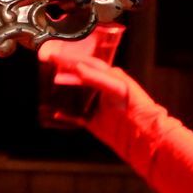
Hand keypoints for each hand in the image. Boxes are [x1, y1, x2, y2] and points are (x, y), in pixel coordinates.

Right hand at [35, 40, 162, 141]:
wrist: (144, 136)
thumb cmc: (137, 109)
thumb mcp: (117, 89)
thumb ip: (97, 78)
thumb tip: (77, 68)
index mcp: (111, 78)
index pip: (88, 64)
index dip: (71, 58)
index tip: (54, 55)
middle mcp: (103, 91)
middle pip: (80, 77)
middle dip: (64, 71)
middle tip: (48, 66)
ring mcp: (98, 107)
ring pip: (76, 95)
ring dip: (63, 91)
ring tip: (49, 86)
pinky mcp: (94, 123)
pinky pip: (75, 117)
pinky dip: (65, 115)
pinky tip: (56, 113)